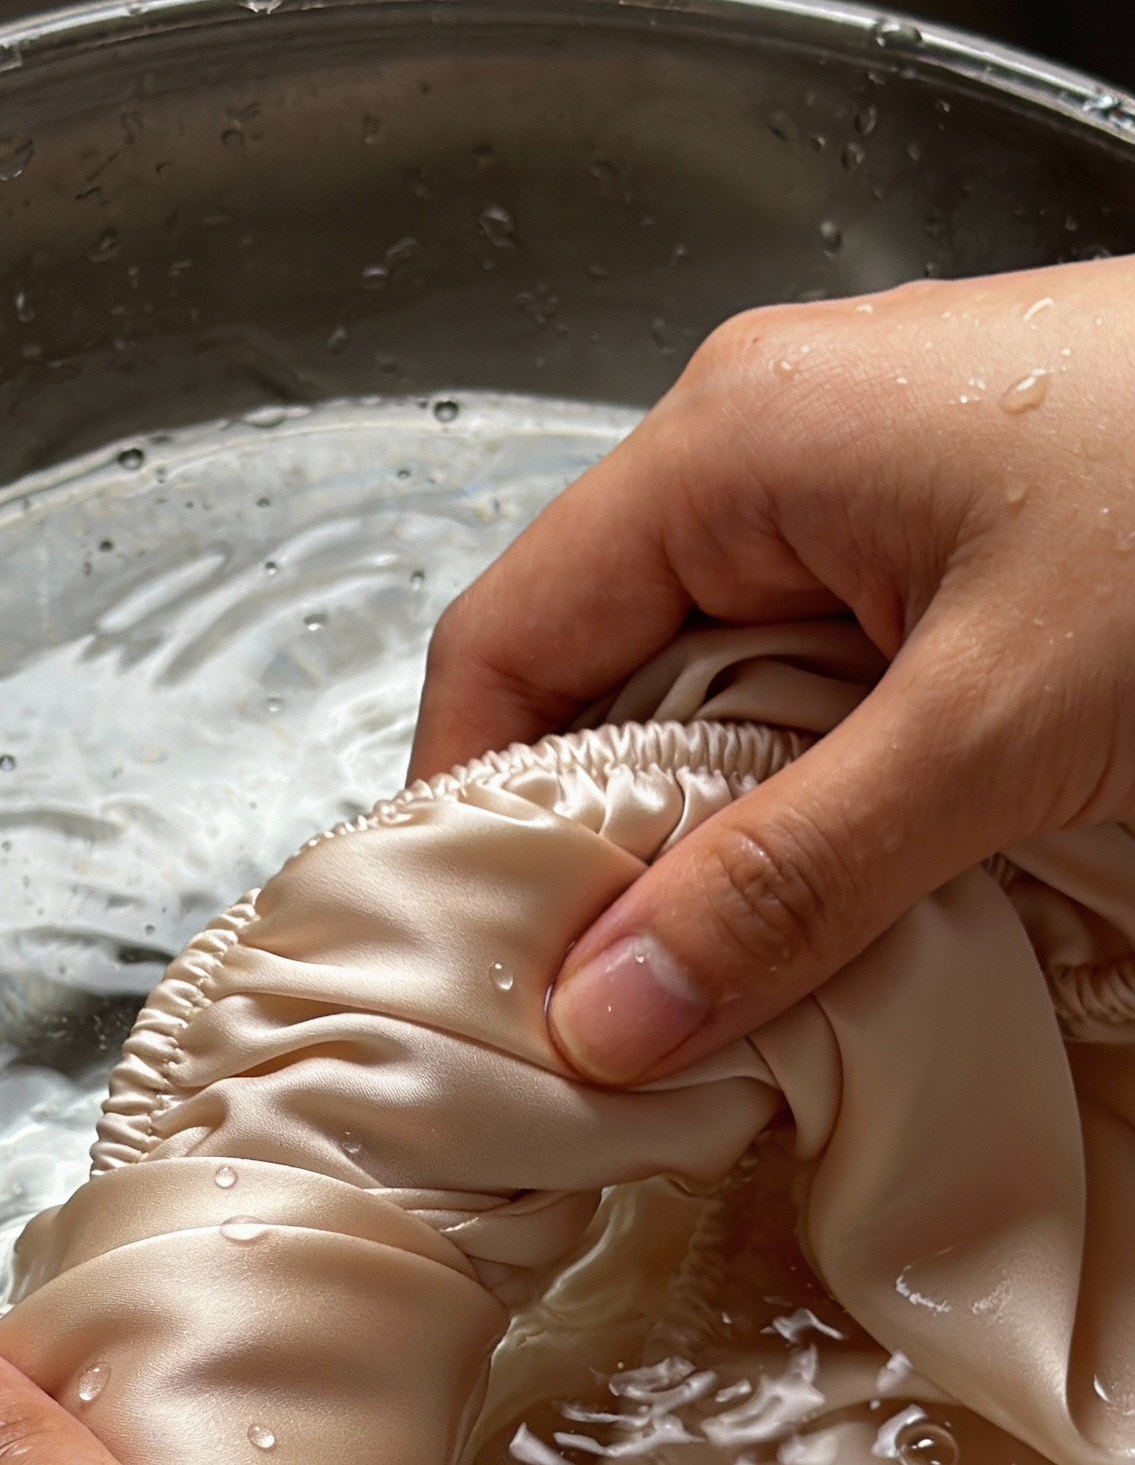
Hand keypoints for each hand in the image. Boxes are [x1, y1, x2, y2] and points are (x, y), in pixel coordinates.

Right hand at [411, 258, 1134, 1082]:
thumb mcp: (993, 730)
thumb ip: (788, 881)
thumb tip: (604, 1013)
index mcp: (733, 443)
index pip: (504, 643)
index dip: (471, 816)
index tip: (483, 977)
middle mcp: (776, 449)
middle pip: (607, 682)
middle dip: (611, 853)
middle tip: (627, 1020)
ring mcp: (873, 495)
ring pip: (726, 702)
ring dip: (732, 842)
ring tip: (748, 981)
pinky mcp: (960, 550)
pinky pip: (833, 696)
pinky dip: (832, 804)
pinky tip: (865, 893)